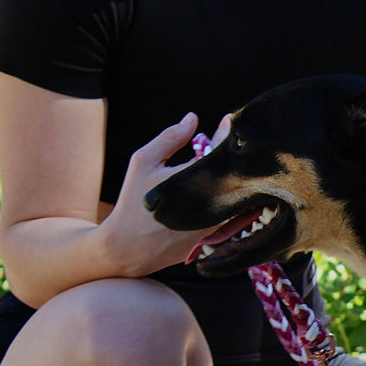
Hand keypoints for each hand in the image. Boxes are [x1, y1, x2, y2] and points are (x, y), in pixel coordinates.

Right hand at [101, 112, 231, 273]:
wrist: (127, 248)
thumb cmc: (133, 201)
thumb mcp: (144, 162)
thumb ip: (170, 138)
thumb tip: (193, 118)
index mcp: (192, 179)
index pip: (219, 149)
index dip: (226, 133)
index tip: (228, 121)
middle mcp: (210, 203)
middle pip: (233, 175)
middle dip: (232, 160)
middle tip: (228, 148)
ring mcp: (216, 225)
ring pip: (238, 198)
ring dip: (234, 183)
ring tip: (225, 172)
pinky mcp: (217, 240)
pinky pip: (233, 218)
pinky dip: (231, 203)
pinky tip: (220, 195)